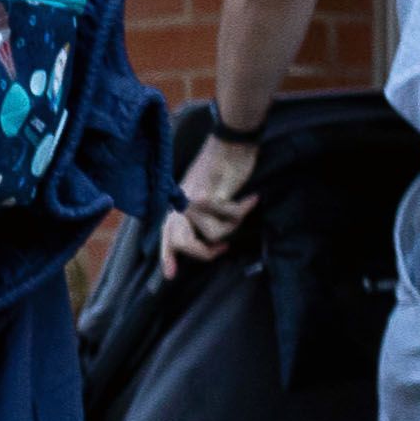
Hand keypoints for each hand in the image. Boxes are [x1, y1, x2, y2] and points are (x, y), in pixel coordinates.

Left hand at [161, 126, 259, 278]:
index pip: (168, 234)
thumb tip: (208, 241)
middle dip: (206, 252)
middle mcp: (181, 205)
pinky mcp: (209, 196)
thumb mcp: (203, 193)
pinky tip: (251, 198)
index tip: (170, 276)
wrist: (230, 143)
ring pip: (215, 234)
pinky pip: (232, 218)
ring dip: (234, 224)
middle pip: (185, 244)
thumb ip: (198, 215)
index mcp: (178, 205)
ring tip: (240, 208)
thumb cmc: (221, 170)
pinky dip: (245, 209)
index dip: (168, 256)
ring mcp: (193, 201)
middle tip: (224, 248)